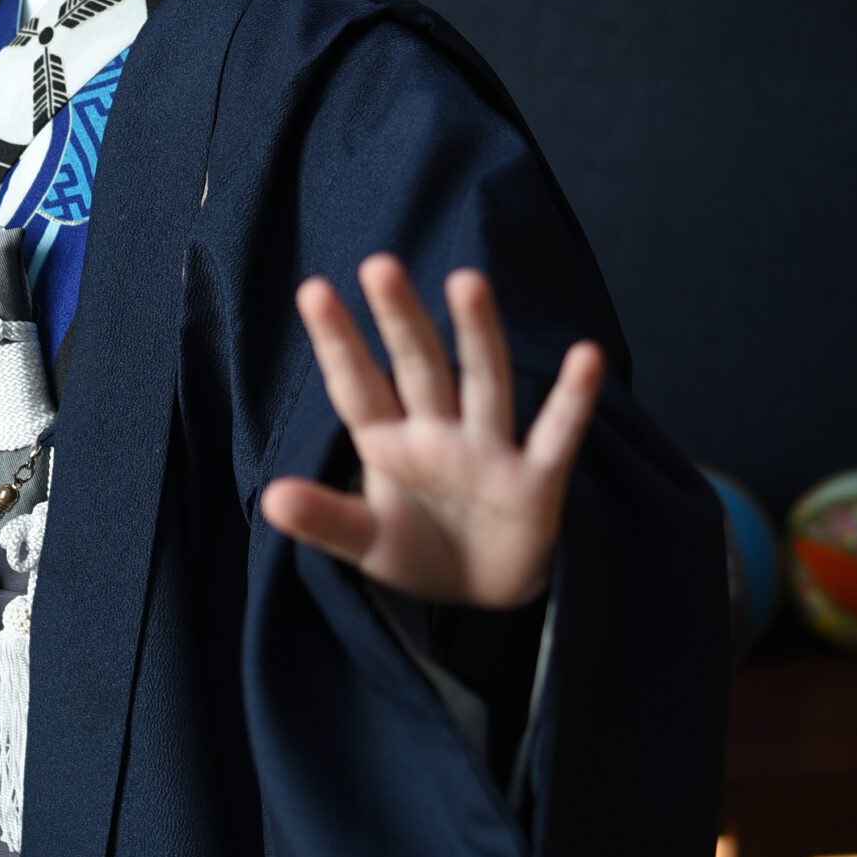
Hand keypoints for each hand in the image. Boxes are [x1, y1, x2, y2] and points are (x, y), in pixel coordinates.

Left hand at [259, 254, 604, 608]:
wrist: (484, 592)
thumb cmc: (419, 549)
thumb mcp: (364, 541)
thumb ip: (324, 519)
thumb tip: (269, 500)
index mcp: (389, 440)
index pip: (357, 385)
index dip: (337, 342)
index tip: (312, 290)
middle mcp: (439, 432)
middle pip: (418, 365)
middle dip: (400, 319)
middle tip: (379, 264)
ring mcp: (489, 451)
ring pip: (483, 380)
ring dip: (477, 335)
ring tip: (466, 281)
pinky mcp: (536, 481)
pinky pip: (557, 435)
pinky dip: (573, 400)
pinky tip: (587, 356)